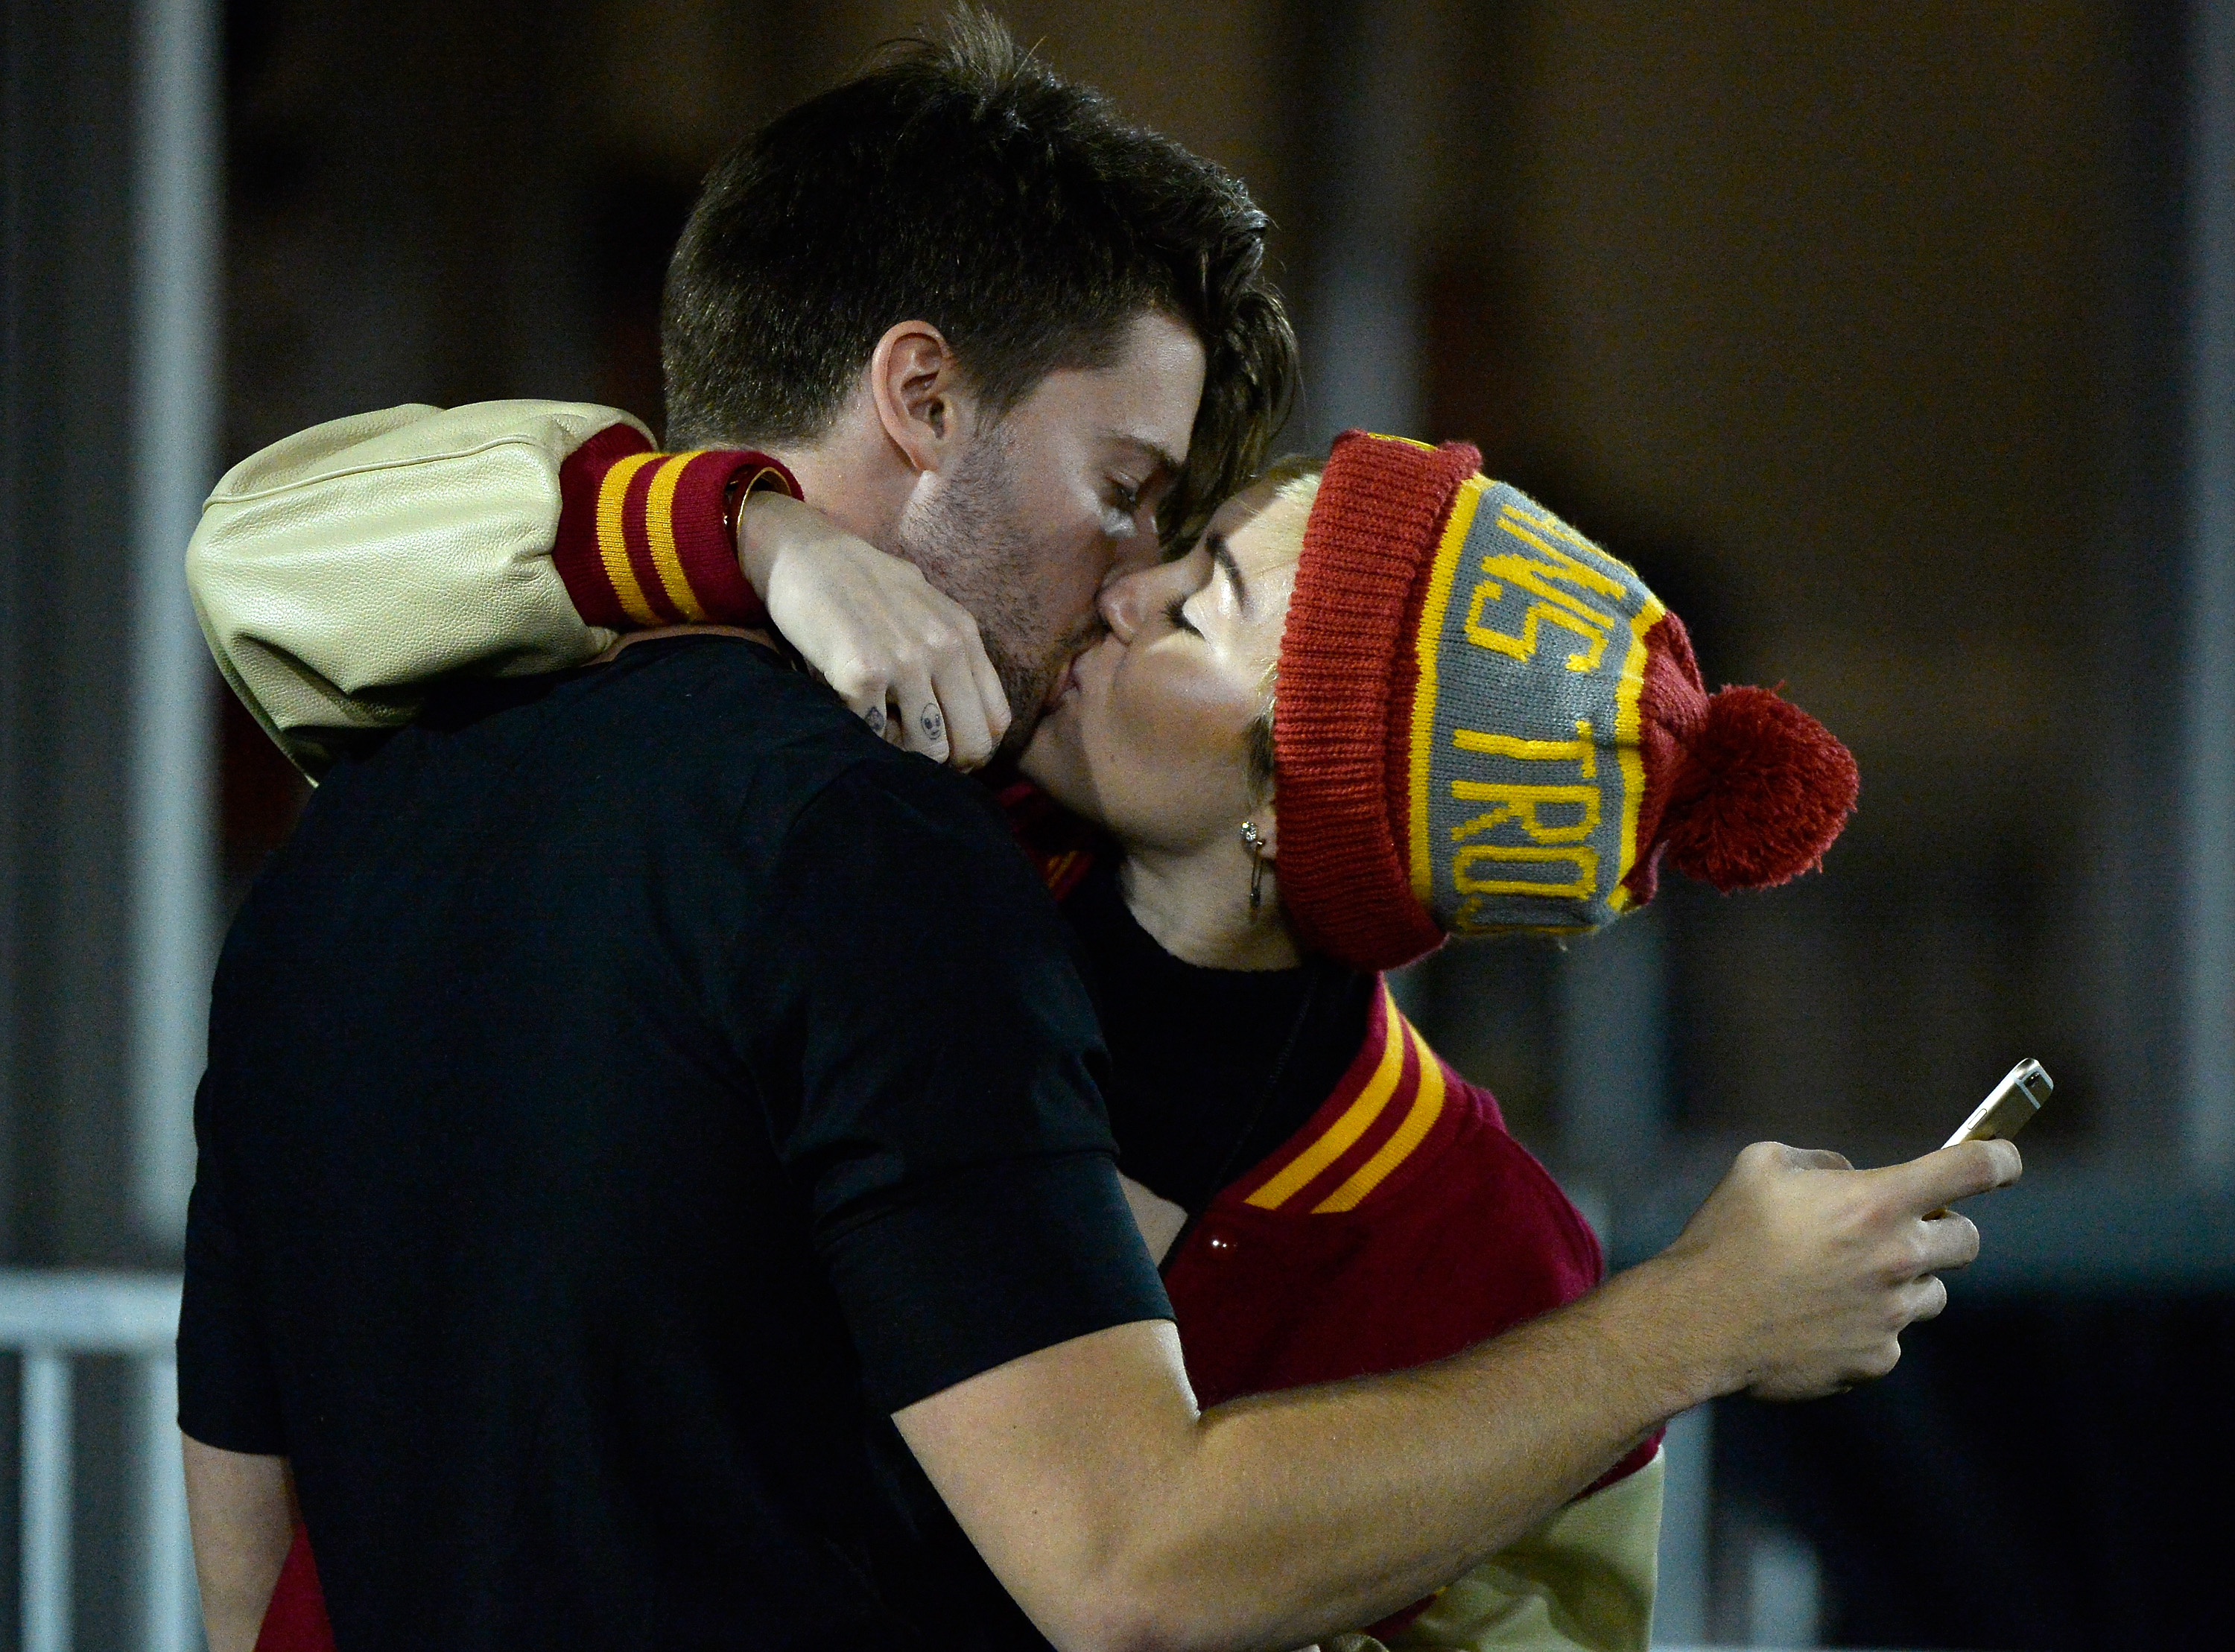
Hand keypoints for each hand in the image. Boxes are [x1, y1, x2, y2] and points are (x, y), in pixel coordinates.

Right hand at [737, 491, 1010, 766]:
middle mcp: (942, 648)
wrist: (805, 553)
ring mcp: (903, 662)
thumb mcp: (927, 609)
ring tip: (879, 725)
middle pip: (970, 745)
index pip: (996, 721)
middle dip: (945, 763)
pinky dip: (864, 735)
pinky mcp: (860, 674)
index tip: (947, 750)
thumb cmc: (864, 586)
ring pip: (926, 751)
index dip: (975, 749)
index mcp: (963, 635)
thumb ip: (954, 653)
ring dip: (902, 751)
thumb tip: (973, 717)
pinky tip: (851, 710)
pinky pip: (875, 735)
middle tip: (914, 755)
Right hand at [1651, 1138, 2020, 1401]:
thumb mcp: (1762, 1165)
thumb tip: (1850, 1175)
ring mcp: (1891, 1315)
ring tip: (1843, 1281)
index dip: (1999, 1158)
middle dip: (1942, 1229)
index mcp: (1875, 1202)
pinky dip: (1867, 1326)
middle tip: (1898, 1230)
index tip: (2003, 1160)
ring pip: (1931, 1293)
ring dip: (1903, 1281)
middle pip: (1968, 1239)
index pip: (1973, 1169)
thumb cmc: (1725, 1236)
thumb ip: (1822, 1162)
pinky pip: (1892, 1338)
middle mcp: (1897, 1258)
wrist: (1698, 1322)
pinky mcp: (1876, 1360)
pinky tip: (1819, 1319)